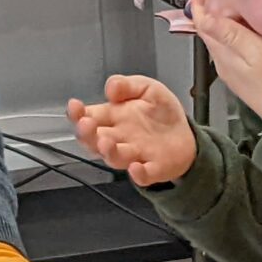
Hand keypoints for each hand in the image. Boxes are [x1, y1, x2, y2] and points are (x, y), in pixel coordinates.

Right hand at [67, 75, 196, 186]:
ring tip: (105, 143)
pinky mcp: (152, 169)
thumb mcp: (147, 88)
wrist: (186, 135)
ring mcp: (134, 155)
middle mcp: (119, 138)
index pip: (88, 116)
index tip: (75, 106)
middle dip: (87, 133)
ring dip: (108, 151)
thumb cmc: (162, 114)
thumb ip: (128, 85)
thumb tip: (111, 87)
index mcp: (114, 117)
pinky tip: (136, 167)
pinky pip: (142, 176)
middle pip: (94, 140)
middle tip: (86, 124)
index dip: (78, 113)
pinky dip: (138, 174)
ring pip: (114, 158)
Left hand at [191, 0, 261, 125]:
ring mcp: (232, 72)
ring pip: (218, 42)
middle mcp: (223, 64)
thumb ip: (231, 34)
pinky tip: (239, 30)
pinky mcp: (244, 77)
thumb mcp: (256, 51)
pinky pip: (229, 50)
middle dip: (207, 12)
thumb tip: (205, 18)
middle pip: (208, 34)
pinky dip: (229, 35)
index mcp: (223, 55)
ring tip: (224, 6)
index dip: (199, 7)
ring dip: (218, 23)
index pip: (203, 26)